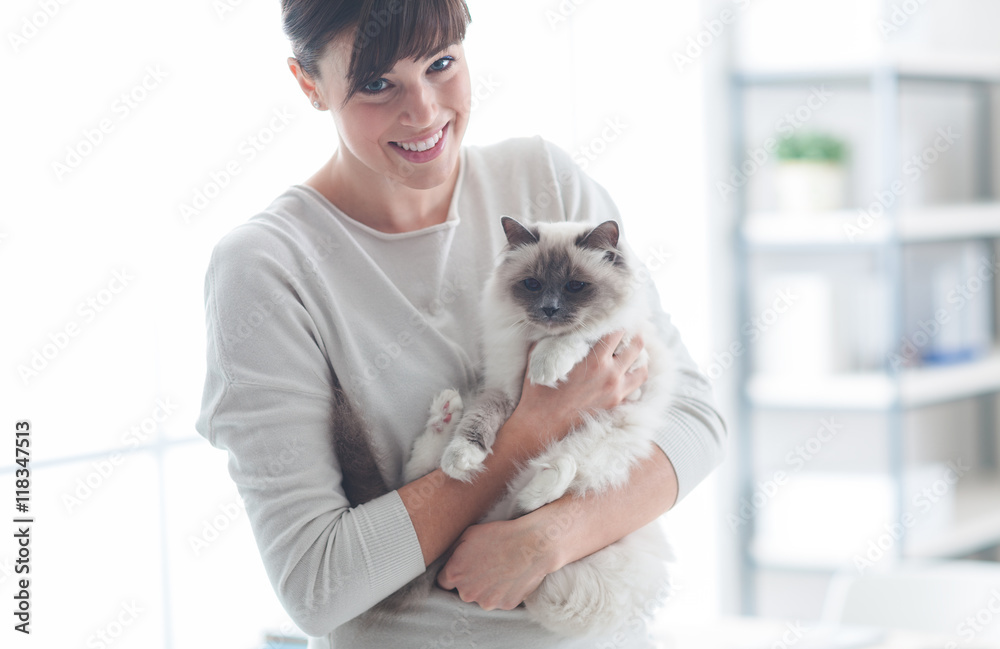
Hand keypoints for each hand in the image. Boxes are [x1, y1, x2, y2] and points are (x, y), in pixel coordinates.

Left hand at [435, 517, 555, 610]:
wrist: (531, 544)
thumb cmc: (499, 535)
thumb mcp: (469, 534)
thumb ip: (453, 551)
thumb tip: (449, 559)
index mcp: (455, 574)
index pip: (443, 582)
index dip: (453, 573)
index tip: (461, 568)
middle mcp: (468, 592)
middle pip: (464, 591)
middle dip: (471, 581)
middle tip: (485, 565)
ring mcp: (487, 602)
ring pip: (482, 597)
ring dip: (487, 588)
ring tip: (501, 570)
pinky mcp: (505, 605)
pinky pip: (500, 599)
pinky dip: (503, 591)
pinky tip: (511, 576)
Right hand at [512, 330, 647, 450]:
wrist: (541, 424)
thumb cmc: (539, 390)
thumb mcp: (542, 357)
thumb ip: (553, 339)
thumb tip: (557, 327)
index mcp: (594, 360)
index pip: (617, 331)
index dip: (618, 322)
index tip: (615, 318)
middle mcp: (610, 374)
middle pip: (636, 346)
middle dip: (634, 336)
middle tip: (630, 332)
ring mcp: (615, 391)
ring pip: (642, 369)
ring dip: (639, 358)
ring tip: (633, 353)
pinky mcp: (614, 404)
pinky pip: (635, 388)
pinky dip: (634, 378)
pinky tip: (628, 373)